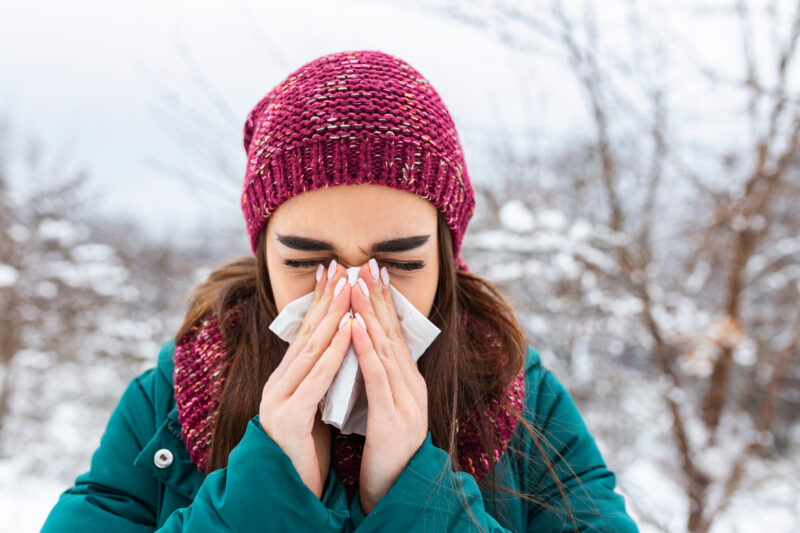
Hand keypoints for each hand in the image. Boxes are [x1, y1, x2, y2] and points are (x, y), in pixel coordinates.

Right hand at [259, 260, 352, 498]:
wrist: (289, 492)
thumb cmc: (307, 451)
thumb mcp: (314, 406)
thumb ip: (320, 379)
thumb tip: (338, 349)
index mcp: (285, 380)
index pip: (305, 334)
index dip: (320, 303)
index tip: (333, 273)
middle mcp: (278, 384)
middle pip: (306, 334)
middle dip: (326, 299)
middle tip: (341, 267)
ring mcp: (279, 399)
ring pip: (311, 349)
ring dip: (333, 315)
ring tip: (349, 287)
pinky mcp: (288, 417)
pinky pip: (317, 378)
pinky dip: (335, 351)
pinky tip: (350, 329)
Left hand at [349, 259, 428, 514]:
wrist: (397, 491)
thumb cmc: (386, 451)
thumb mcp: (384, 407)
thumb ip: (379, 379)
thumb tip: (365, 348)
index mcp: (407, 382)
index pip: (394, 334)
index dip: (383, 302)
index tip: (372, 273)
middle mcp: (411, 385)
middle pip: (393, 333)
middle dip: (379, 297)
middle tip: (368, 264)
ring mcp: (406, 400)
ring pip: (386, 348)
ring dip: (371, 314)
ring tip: (359, 285)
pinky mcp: (394, 418)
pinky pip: (378, 377)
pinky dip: (366, 349)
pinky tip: (356, 327)